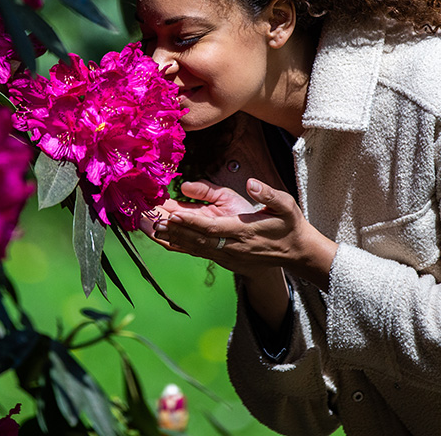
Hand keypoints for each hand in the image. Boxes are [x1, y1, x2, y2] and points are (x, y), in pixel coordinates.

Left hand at [152, 178, 337, 290]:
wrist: (295, 254)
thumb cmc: (288, 225)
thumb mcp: (284, 205)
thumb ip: (267, 194)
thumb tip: (251, 183)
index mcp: (243, 231)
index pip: (212, 228)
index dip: (191, 222)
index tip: (172, 215)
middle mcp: (230, 247)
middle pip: (194, 239)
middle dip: (169, 229)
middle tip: (146, 218)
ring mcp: (225, 255)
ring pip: (191, 247)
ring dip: (168, 237)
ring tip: (145, 225)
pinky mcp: (221, 257)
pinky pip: (194, 252)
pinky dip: (176, 245)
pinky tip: (160, 237)